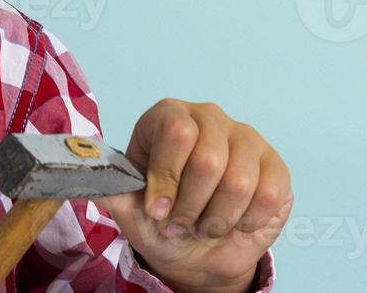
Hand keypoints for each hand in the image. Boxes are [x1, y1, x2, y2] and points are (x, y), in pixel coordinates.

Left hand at [94, 98, 292, 292]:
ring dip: (216, 220)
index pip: (175, 132)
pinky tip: (233, 223)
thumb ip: (115, 193)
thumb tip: (92, 179)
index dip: (166, 178)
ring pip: (239, 182)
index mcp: (168, 116)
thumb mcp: (131, 210)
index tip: (156, 210)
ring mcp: (245, 137)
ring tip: (203, 226)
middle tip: (180, 223)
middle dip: (191, 206)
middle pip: (208, 160)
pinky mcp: (274, 164)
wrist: (199, 250)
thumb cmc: (162, 220)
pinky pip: (268, 195)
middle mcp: (208, 116)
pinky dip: (246, 222)